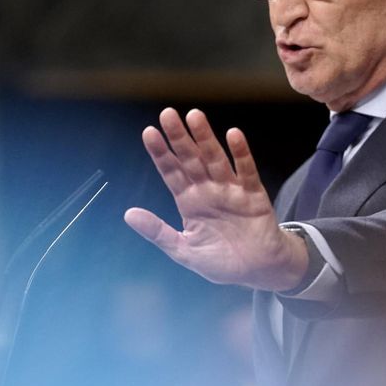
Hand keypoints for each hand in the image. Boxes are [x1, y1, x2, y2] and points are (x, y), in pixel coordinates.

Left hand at [125, 108, 307, 291]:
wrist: (257, 271)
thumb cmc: (221, 261)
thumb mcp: (183, 251)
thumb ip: (158, 232)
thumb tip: (128, 214)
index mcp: (189, 202)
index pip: (171, 172)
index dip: (161, 153)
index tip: (149, 133)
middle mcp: (208, 190)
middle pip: (191, 159)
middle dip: (179, 137)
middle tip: (167, 114)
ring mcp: (231, 190)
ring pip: (216, 159)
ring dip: (206, 139)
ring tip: (195, 117)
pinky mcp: (253, 195)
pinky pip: (246, 171)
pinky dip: (240, 154)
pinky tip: (233, 136)